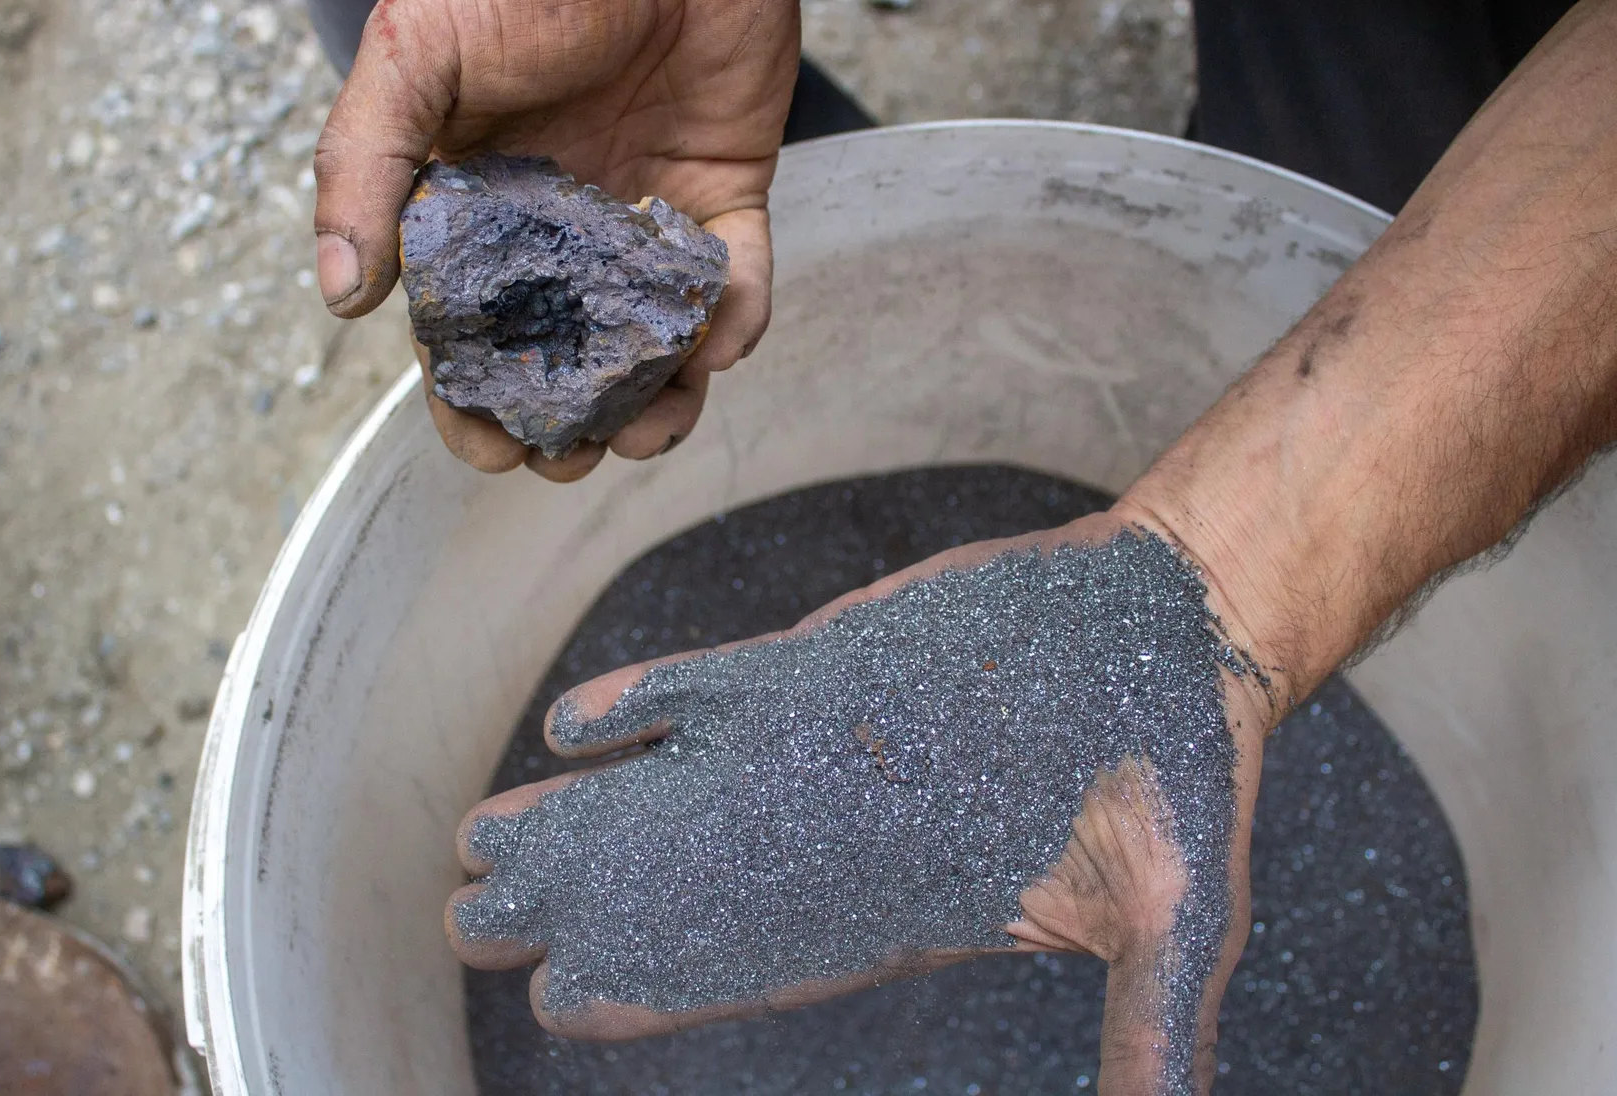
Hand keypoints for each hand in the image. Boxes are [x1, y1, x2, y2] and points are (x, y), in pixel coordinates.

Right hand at [314, 0, 818, 480]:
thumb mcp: (420, 46)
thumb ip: (366, 162)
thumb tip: (340, 296)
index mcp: (473, 201)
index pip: (464, 328)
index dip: (469, 400)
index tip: (489, 447)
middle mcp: (557, 225)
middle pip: (555, 360)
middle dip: (560, 426)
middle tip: (567, 454)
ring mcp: (641, 216)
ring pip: (646, 347)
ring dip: (650, 406)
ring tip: (649, 432)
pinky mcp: (722, 199)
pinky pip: (733, 287)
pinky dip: (732, 326)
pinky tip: (717, 338)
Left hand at [446, 511, 1278, 1093]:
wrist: (1176, 624)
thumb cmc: (1189, 767)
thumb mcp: (1182, 912)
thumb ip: (1155, 1034)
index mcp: (901, 902)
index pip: (755, 960)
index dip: (656, 987)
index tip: (559, 1003)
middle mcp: (839, 829)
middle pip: (681, 882)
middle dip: (576, 907)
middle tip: (469, 925)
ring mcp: (823, 741)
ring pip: (674, 786)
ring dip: (578, 813)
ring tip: (477, 842)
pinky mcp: (827, 662)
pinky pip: (711, 687)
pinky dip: (638, 704)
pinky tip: (566, 727)